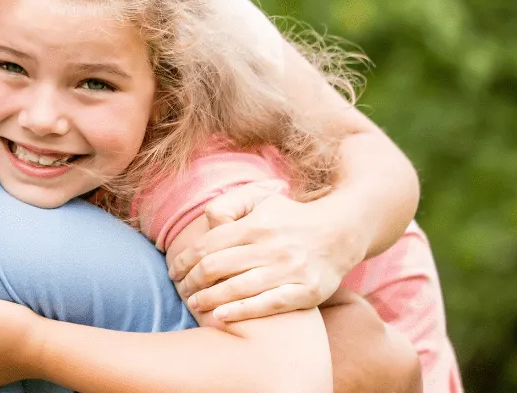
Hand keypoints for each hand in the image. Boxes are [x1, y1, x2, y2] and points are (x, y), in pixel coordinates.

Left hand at [168, 182, 361, 322]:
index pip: (208, 245)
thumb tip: (207, 218)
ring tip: (194, 303)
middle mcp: (272, 247)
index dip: (185, 260)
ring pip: (239, 287)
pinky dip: (242, 312)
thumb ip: (231, 204)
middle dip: (192, 280)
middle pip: (217, 267)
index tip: (174, 271)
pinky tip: (221, 317)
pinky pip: (269, 304)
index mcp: (257, 225)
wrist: (343, 232)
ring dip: (210, 298)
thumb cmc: (291, 218)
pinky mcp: (307, 291)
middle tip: (181, 289)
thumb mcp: (262, 199)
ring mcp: (290, 270)